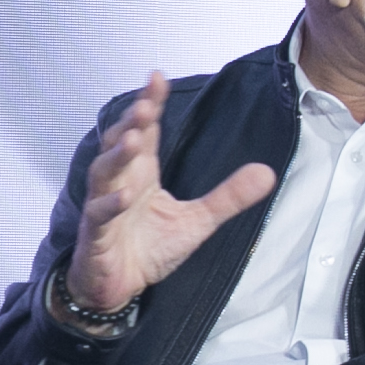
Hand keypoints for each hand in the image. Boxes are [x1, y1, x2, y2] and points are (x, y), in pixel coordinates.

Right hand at [66, 71, 276, 318]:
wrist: (116, 287)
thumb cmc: (148, 248)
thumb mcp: (198, 221)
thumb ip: (228, 196)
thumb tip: (268, 173)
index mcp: (142, 172)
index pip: (145, 130)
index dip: (149, 104)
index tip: (157, 77)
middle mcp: (121, 182)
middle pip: (121, 142)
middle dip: (131, 121)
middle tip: (145, 103)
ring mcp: (104, 205)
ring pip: (105, 172)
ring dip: (118, 155)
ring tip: (133, 139)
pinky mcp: (96, 233)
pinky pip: (100, 214)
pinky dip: (109, 205)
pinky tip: (124, 196)